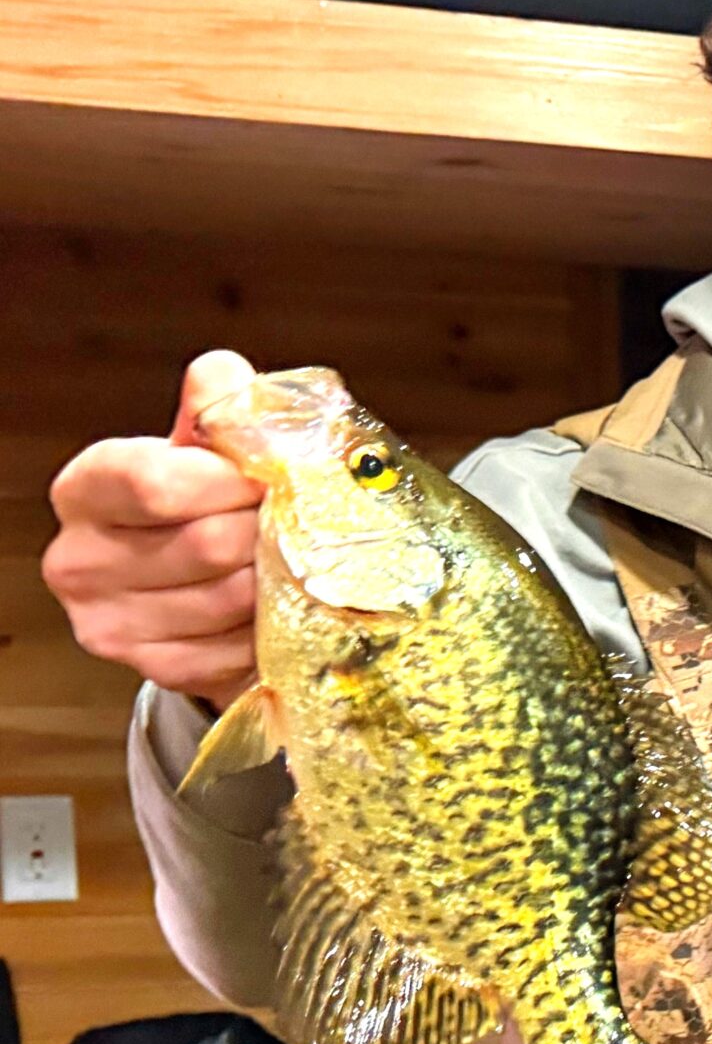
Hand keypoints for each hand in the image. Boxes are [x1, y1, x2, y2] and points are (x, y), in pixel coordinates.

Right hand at [43, 350, 265, 706]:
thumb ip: (216, 410)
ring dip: (281, 580)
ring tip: (296, 562)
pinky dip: (275, 627)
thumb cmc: (202, 503)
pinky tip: (280, 607)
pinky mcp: (156, 669)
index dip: (231, 480)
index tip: (269, 478)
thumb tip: (225, 375)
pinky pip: (239, 649)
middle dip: (269, 530)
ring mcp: (111, 624)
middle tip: (299, 523)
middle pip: (207, 544)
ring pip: (232, 599)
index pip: (158, 484)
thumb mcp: (205, 448)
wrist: (198, 581)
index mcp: (85, 491)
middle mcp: (80, 561)